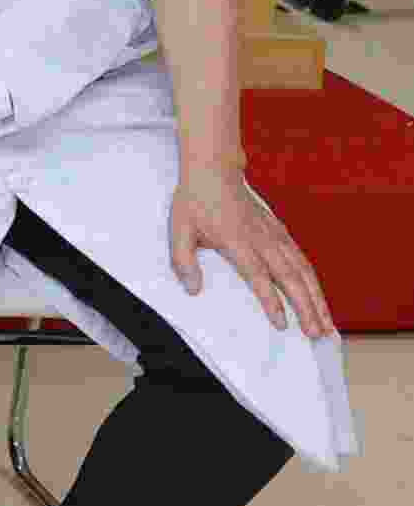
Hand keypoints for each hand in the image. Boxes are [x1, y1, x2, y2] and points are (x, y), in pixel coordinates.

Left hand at [171, 162, 332, 338]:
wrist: (214, 171)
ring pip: (303, 271)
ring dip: (317, 299)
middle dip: (306, 308)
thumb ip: (183, 260)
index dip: (271, 300)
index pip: (258, 275)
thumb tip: (193, 290)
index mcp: (237, 241)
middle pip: (290, 278)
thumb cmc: (196, 201)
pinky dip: (314, 282)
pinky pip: (302, 260)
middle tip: (316, 335)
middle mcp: (262, 240)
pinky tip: (320, 300)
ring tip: (327, 326)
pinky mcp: (281, 233)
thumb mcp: (179, 228)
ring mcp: (275, 236)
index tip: (282, 324)